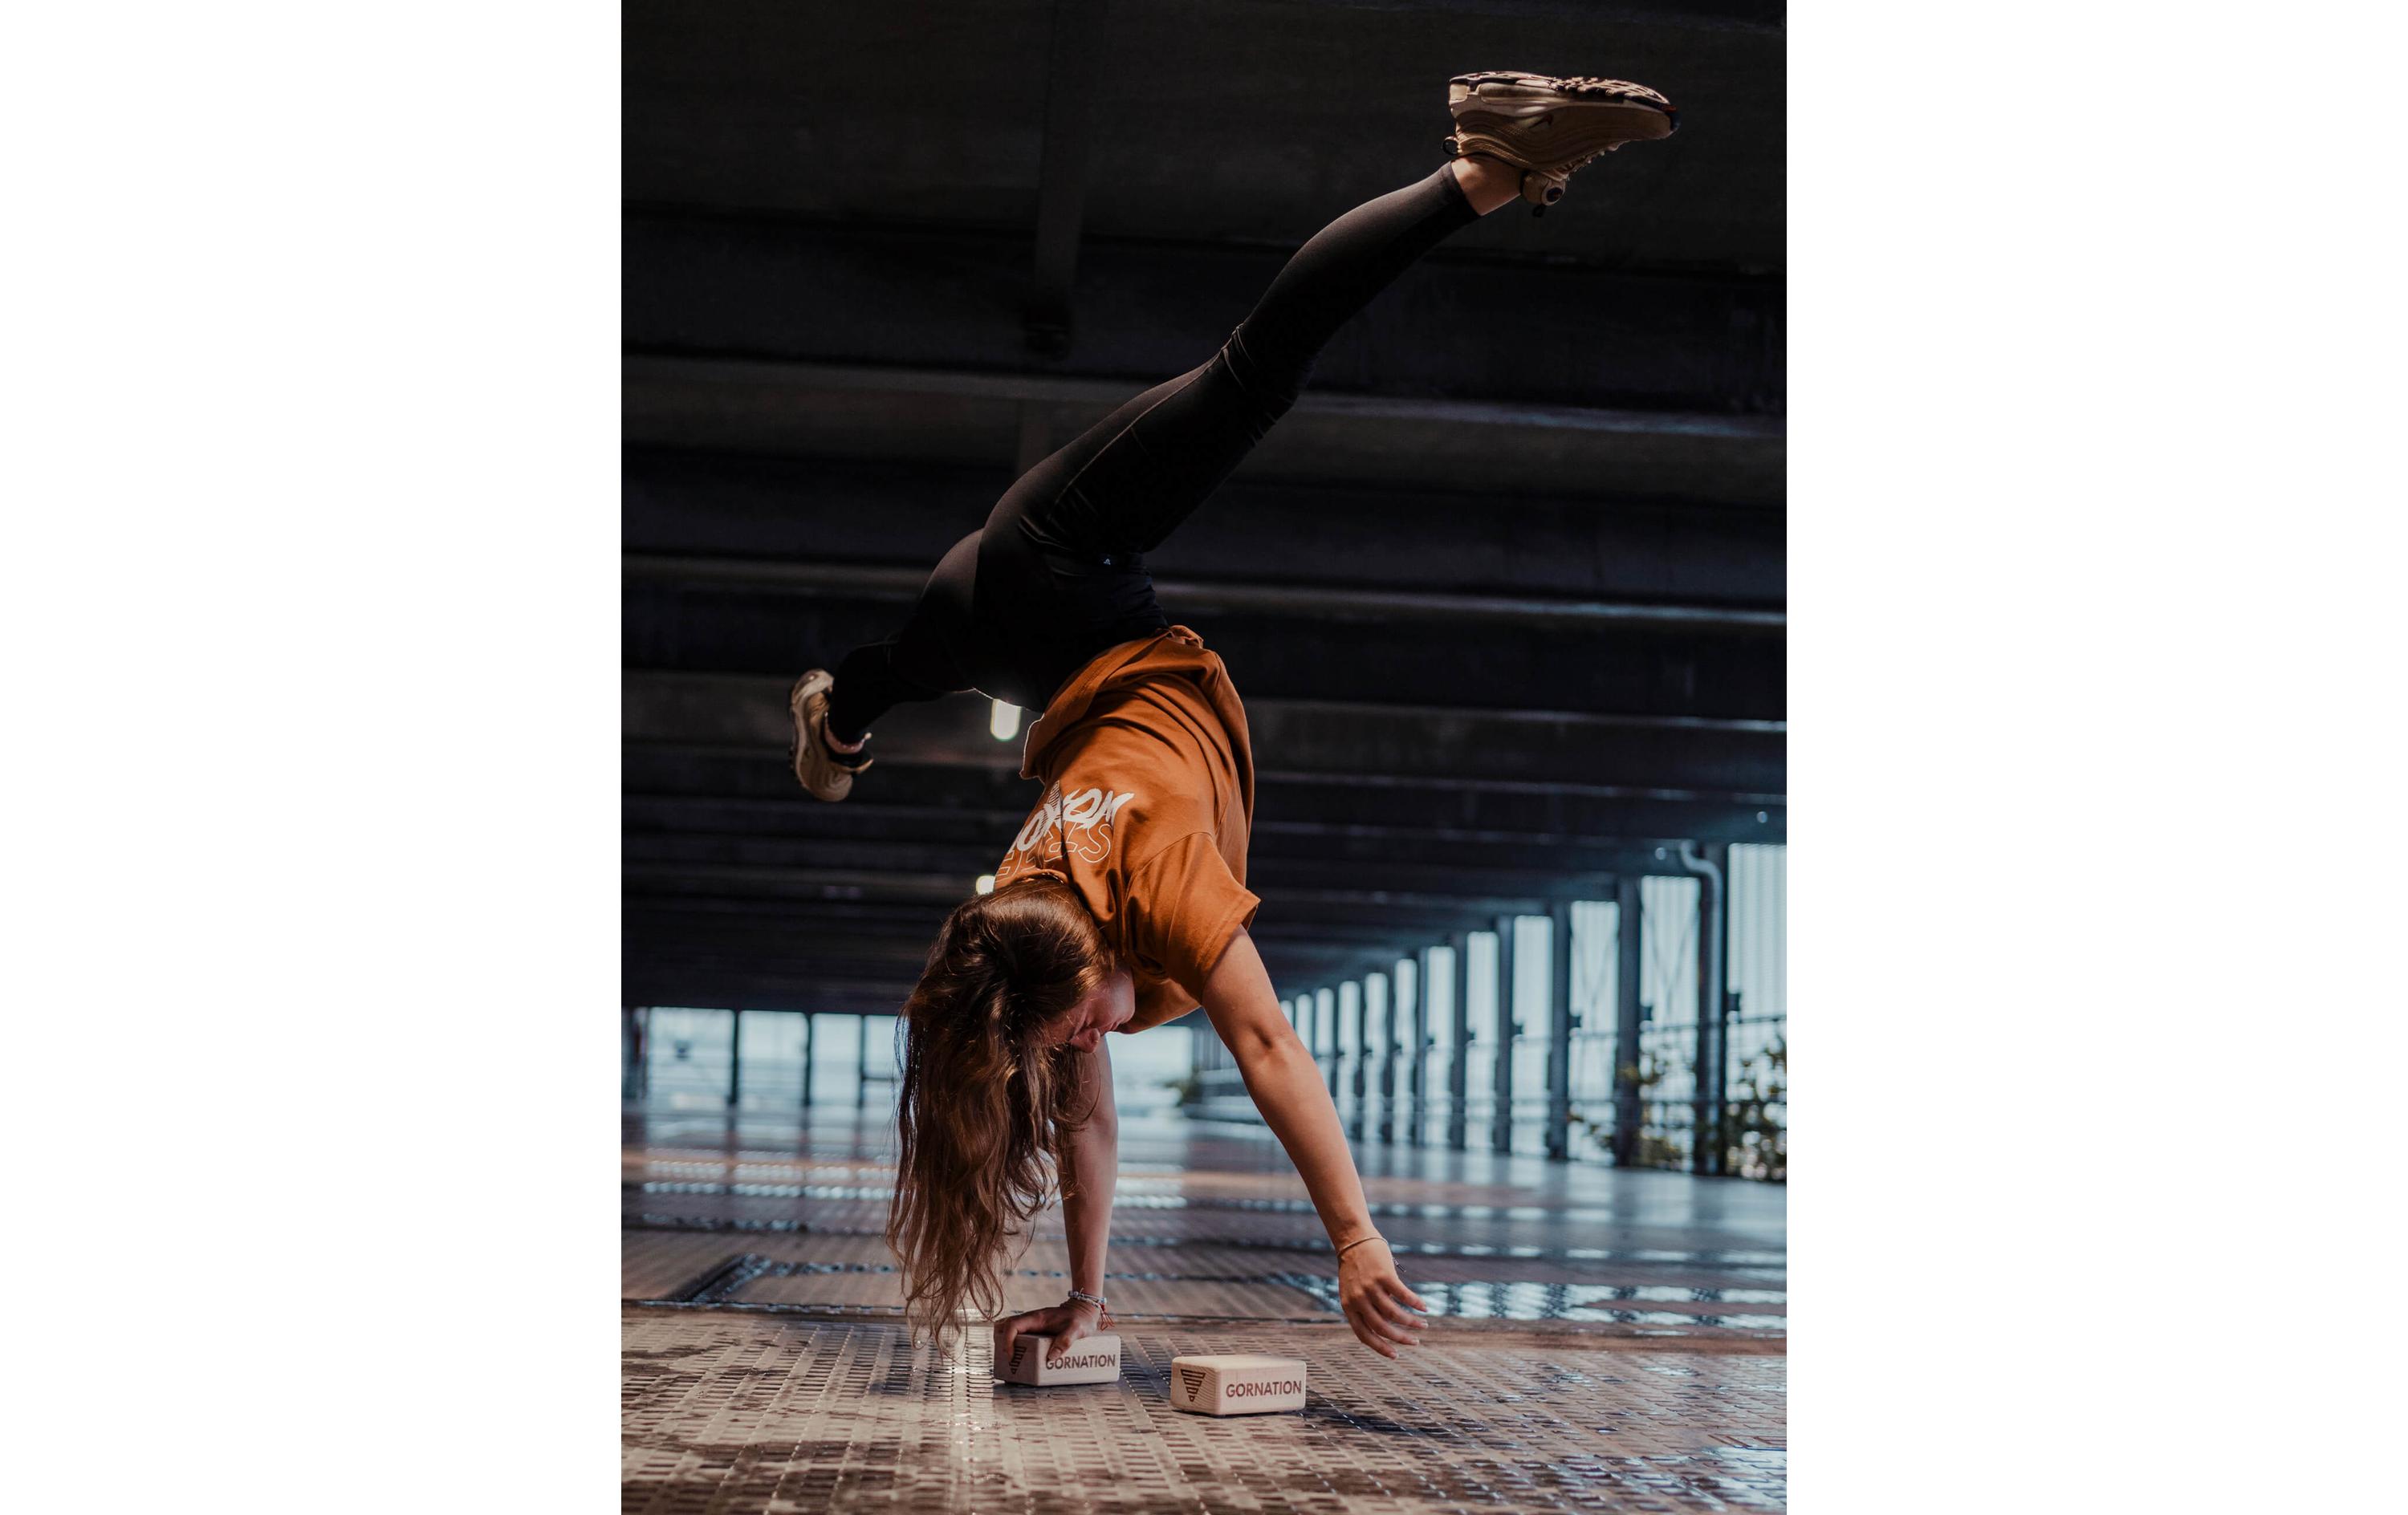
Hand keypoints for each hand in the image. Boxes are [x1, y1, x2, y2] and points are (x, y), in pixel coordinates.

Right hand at [993, 1296, 1113, 1369]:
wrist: (1083, 1309)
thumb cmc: (1080, 1319)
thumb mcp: (1076, 1330)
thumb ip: (1065, 1341)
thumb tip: (1051, 1357)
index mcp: (1036, 1318)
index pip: (1012, 1325)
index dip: (1007, 1341)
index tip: (1012, 1356)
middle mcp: (1030, 1319)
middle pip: (1004, 1325)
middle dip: (1001, 1341)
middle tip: (1008, 1359)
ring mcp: (1031, 1323)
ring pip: (1008, 1328)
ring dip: (1004, 1341)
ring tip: (1011, 1358)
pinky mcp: (1034, 1328)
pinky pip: (1016, 1333)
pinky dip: (1012, 1342)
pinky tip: (1020, 1354)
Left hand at [1337, 1238, 1427, 1358]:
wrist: (1353, 1239)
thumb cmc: (1356, 1268)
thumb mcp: (1353, 1291)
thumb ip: (1366, 1309)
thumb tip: (1388, 1327)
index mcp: (1349, 1307)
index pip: (1364, 1335)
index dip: (1381, 1347)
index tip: (1396, 1355)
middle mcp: (1358, 1300)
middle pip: (1382, 1327)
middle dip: (1401, 1338)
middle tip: (1415, 1342)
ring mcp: (1370, 1288)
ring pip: (1395, 1313)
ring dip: (1411, 1322)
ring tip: (1423, 1325)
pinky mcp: (1384, 1276)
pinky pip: (1403, 1295)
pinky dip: (1415, 1303)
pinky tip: (1424, 1308)